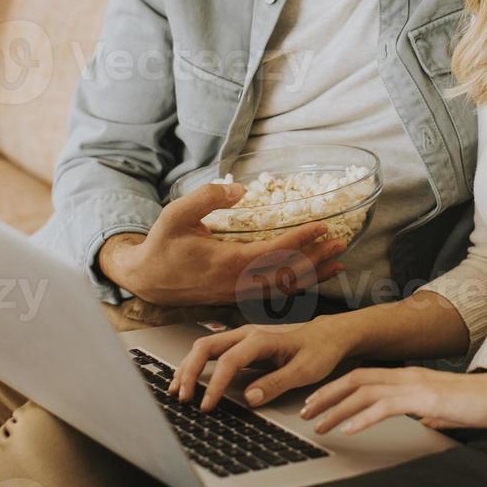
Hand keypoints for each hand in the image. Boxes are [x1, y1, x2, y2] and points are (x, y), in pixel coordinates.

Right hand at [98, 183, 347, 306]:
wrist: (145, 279)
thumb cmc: (161, 245)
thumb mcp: (175, 214)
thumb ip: (206, 198)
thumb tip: (239, 189)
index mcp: (227, 263)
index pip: (274, 252)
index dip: (301, 239)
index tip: (323, 225)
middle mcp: (238, 283)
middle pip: (288, 275)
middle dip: (317, 260)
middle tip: (341, 244)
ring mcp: (238, 293)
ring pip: (284, 289)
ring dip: (313, 275)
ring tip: (339, 263)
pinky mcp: (236, 297)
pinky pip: (274, 294)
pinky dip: (297, 286)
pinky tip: (312, 278)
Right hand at [169, 317, 358, 410]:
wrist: (330, 334)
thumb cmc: (320, 350)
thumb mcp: (306, 370)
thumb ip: (277, 383)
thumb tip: (249, 398)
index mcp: (261, 339)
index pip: (228, 361)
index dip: (214, 386)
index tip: (207, 407)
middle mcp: (247, 333)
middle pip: (206, 347)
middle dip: (189, 372)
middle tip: (182, 398)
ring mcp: (243, 336)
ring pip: (205, 347)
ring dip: (188, 367)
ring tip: (177, 391)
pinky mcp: (242, 343)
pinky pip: (212, 351)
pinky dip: (196, 365)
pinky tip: (190, 380)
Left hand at [301, 366, 486, 435]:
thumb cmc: (481, 404)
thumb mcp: (445, 409)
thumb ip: (430, 411)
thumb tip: (422, 420)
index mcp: (409, 376)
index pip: (362, 377)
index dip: (336, 388)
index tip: (316, 403)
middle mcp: (407, 375)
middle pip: (355, 379)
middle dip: (326, 395)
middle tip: (304, 412)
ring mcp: (415, 385)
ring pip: (364, 392)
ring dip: (337, 409)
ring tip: (318, 425)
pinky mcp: (425, 399)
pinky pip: (386, 406)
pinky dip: (363, 417)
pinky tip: (349, 430)